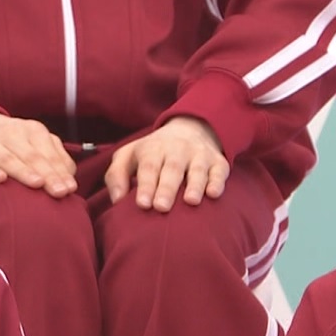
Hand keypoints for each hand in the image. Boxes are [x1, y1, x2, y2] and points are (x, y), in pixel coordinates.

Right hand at [0, 112, 76, 197]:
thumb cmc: (8, 141)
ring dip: (23, 171)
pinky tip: (0, 179)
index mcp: (31, 129)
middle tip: (60, 191)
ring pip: (8, 158)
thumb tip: (69, 176)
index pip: (49, 152)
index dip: (60, 170)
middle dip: (48, 174)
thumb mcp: (32, 141)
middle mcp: (10, 133)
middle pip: (32, 156)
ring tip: (38, 184)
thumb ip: (52, 155)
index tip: (71, 188)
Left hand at [105, 116, 228, 211]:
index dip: (145, 185)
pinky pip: (219, 171)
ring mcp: (198, 155)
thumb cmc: (151, 152)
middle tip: (161, 207)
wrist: (189, 128)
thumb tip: (116, 200)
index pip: (148, 168)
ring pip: (197, 170)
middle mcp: (176, 150)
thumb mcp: (128, 156)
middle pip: (171, 169)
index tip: (142, 204)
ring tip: (191, 201)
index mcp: (152, 150)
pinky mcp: (218, 162)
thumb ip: (116, 176)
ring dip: (195, 185)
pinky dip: (217, 182)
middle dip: (166, 188)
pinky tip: (213, 194)